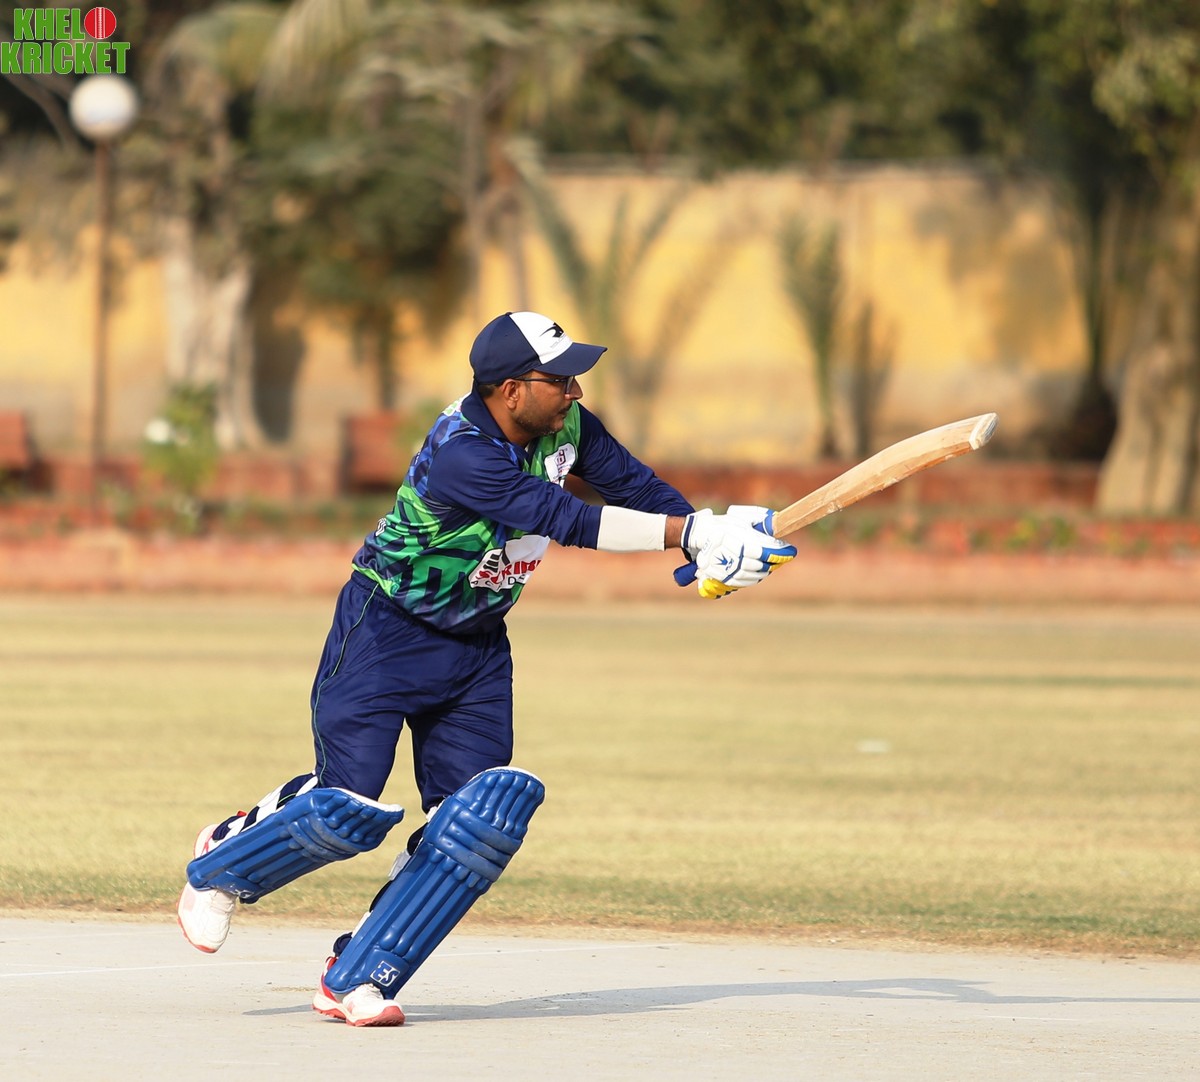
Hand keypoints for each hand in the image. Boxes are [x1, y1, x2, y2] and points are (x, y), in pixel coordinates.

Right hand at [676, 509, 795, 598]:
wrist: (702, 535)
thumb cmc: (726, 524)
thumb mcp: (744, 518)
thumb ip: (762, 520)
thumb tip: (778, 525)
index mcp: (740, 540)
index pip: (766, 551)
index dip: (781, 553)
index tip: (791, 551)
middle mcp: (735, 556)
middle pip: (762, 565)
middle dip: (774, 562)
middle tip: (781, 557)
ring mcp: (729, 568)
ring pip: (755, 575)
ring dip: (766, 571)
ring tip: (771, 564)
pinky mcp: (724, 576)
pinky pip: (744, 581)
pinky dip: (754, 578)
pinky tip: (760, 572)